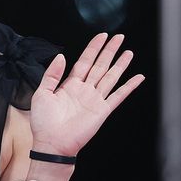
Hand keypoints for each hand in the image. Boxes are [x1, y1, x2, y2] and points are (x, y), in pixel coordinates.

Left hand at [29, 33, 145, 156]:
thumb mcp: (42, 93)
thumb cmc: (44, 122)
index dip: (93, 48)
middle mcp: (84, 90)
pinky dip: (129, 87)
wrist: (52, 143)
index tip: (101, 36)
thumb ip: (52, 74)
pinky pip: (118, 96)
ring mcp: (95, 99)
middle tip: (119, 37)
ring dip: (120, 65)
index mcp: (69, 84)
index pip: (84, 61)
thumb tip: (61, 56)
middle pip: (100, 65)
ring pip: (110, 77)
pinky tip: (138, 78)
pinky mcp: (102, 111)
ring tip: (128, 52)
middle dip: (109, 51)